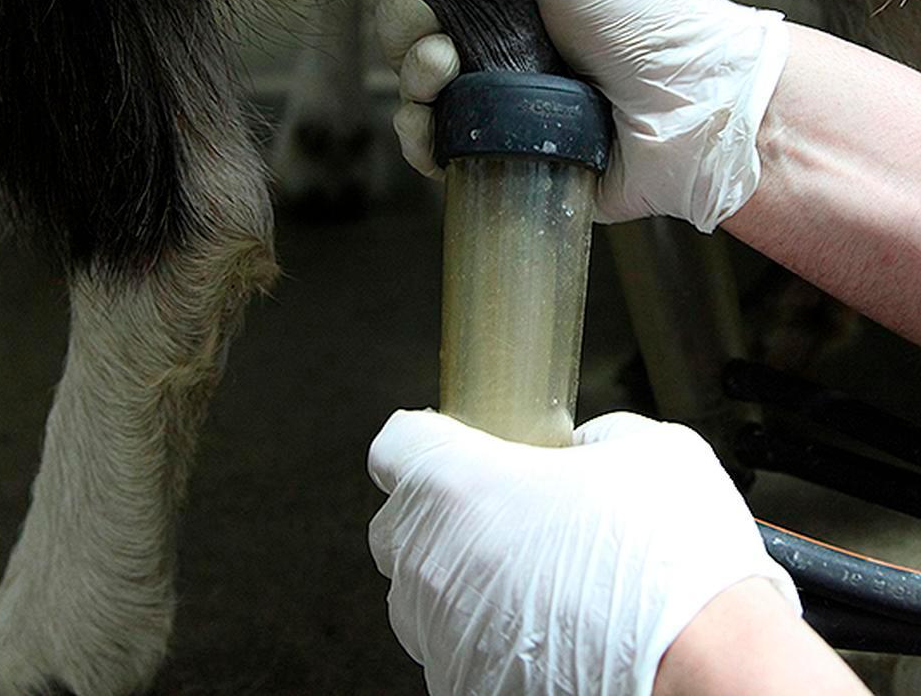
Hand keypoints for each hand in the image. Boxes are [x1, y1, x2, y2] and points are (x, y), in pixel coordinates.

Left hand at [368, 409, 798, 695]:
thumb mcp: (648, 449)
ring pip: (427, 592)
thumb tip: (582, 449)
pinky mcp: (465, 690)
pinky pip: (457, 648)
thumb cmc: (674, 566)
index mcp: (459, 488)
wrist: (712, 677)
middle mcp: (434, 565)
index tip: (453, 443)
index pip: (396, 446)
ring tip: (543, 576)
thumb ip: (592, 437)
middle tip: (512, 510)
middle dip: (445, 512)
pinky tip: (553, 628)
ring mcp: (443, 638)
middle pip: (403, 523)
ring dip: (468, 576)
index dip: (427, 439)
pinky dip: (490, 634)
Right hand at [377, 0, 789, 230]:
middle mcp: (500, 41)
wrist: (697, 109)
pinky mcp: (503, 155)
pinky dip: (418, 141)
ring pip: (417, 94)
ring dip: (411, 84)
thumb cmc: (645, 16)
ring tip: (444, 76)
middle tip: (440, 45)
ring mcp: (499, 102)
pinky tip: (427, 130)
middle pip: (412, 37)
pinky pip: (436, 152)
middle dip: (406, 37)